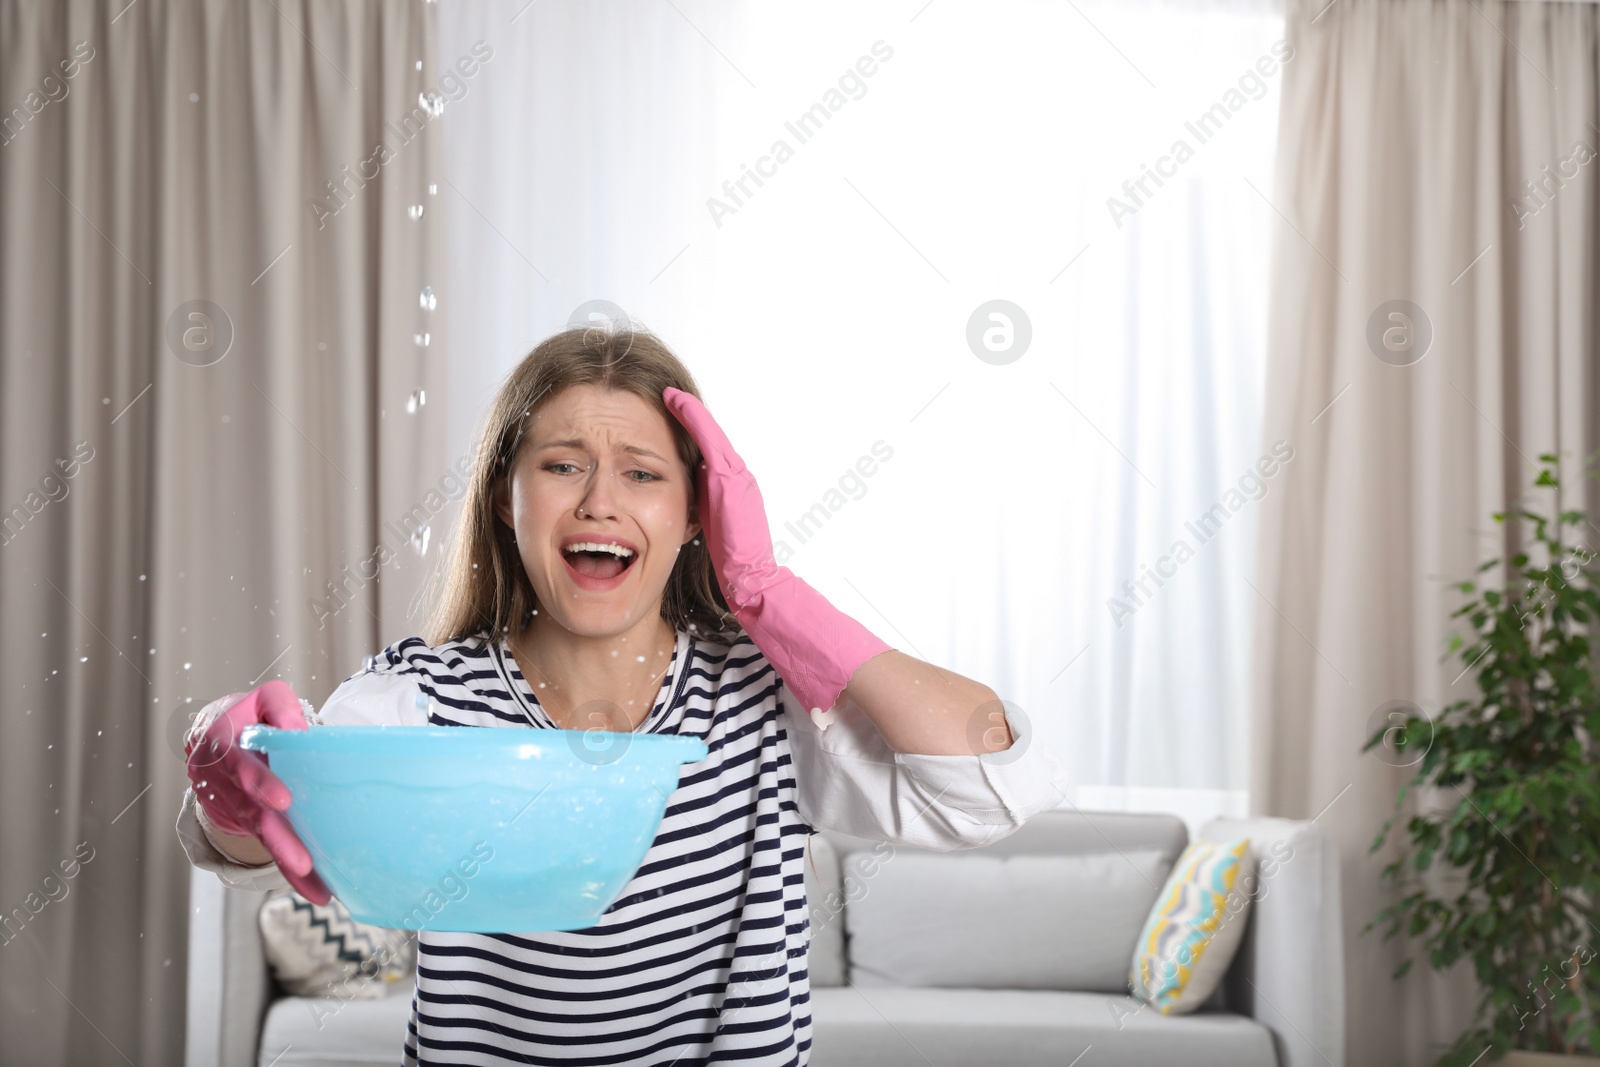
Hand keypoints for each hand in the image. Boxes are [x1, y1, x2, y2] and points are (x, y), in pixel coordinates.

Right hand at [185, 680, 331, 903]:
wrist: (214, 739)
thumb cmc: (248, 716)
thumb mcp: (263, 698)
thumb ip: (280, 707)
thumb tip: (298, 731)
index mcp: (224, 748)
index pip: (241, 766)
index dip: (260, 783)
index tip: (283, 801)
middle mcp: (224, 784)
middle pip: (252, 815)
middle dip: (279, 840)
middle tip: (304, 863)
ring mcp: (234, 807)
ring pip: (261, 839)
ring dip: (289, 864)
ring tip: (318, 891)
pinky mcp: (248, 823)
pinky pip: (268, 847)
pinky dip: (290, 869)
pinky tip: (316, 891)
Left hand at [663, 387, 891, 721]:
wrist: (752, 577)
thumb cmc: (732, 560)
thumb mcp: (713, 525)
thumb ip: (704, 505)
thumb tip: (686, 495)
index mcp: (732, 486)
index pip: (708, 450)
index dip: (689, 429)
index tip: (668, 411)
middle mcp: (737, 474)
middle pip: (709, 436)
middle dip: (688, 414)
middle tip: (666, 393)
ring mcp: (736, 474)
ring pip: (710, 432)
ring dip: (689, 410)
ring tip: (668, 393)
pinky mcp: (731, 478)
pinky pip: (709, 438)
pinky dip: (693, 418)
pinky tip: (675, 403)